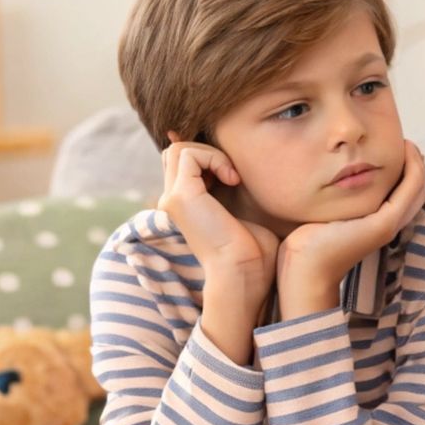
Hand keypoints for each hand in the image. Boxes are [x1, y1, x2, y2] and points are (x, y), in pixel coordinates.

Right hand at [158, 133, 278, 304]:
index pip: (182, 164)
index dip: (208, 158)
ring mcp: (172, 199)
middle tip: (233, 176)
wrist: (243, 274)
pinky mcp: (181, 196)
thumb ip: (234, 191)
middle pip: (176, 153)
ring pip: (179, 150)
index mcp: (184, 206)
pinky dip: (214, 158)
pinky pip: (188, 153)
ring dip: (211, 154)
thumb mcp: (243, 213)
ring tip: (233, 178)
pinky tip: (233, 180)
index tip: (235, 176)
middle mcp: (172, 201)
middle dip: (207, 153)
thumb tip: (241, 172)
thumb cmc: (253, 253)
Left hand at [277, 141, 424, 315]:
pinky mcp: (384, 224)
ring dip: (417, 163)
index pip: (401, 194)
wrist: (302, 270)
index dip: (404, 171)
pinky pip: (410, 189)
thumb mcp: (325, 212)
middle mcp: (387, 225)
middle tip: (406, 144)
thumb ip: (334, 196)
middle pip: (415, 191)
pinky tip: (405, 151)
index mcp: (375, 224)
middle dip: (414, 165)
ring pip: (416, 188)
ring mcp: (388, 225)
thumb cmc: (305, 242)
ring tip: (407, 144)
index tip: (396, 149)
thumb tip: (327, 177)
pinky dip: (413, 168)